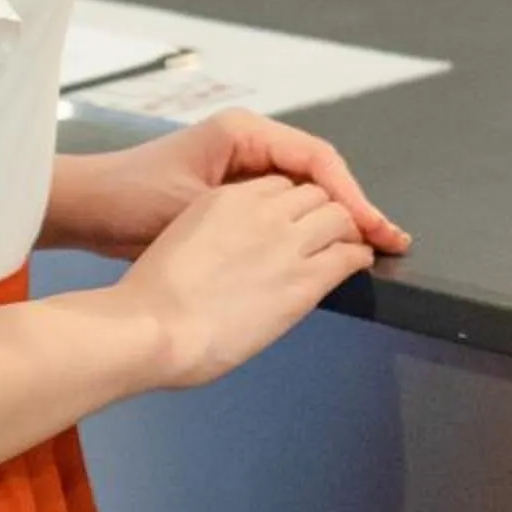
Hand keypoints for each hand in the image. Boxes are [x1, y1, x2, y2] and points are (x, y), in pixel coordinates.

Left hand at [52, 107, 410, 262]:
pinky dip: (308, 225)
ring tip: (369, 249)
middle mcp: (248, 142)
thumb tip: (319, 231)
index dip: (352, 196)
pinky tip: (325, 251)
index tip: (376, 230)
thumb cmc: (133, 199)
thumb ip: (256, 215)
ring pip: (305, 189)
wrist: (89, 210)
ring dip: (335, 217)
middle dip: (353, 207)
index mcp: (243, 132)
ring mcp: (241, 166)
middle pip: (319, 172)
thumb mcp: (199, 204)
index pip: (317, 159)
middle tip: (390, 242)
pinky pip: (284, 204)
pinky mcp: (233, 192)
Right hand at [118, 176, 375, 388]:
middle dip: (325, 210)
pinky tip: (360, 261)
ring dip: (346, 229)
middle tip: (331, 232)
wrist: (154, 327)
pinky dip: (358, 254)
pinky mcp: (304, 279)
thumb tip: (231, 256)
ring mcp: (286, 243)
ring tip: (350, 244)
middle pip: (314, 193)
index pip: (279, 184)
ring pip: (338, 216)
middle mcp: (261, 211)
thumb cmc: (152, 299)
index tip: (295, 221)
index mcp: (226, 198)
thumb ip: (214, 236)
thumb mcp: (182, 243)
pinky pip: (349, 254)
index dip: (292, 203)